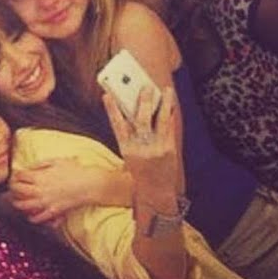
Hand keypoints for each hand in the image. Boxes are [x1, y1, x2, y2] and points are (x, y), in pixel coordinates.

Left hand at [10, 158, 102, 223]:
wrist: (89, 184)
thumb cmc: (75, 170)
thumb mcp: (57, 161)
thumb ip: (41, 164)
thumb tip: (30, 167)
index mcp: (40, 177)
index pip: (19, 176)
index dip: (15, 175)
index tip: (15, 176)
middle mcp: (39, 190)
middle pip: (18, 190)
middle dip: (13, 189)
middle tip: (13, 188)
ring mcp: (45, 202)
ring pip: (24, 206)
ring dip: (18, 204)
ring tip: (17, 202)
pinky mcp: (53, 211)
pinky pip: (38, 218)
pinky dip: (32, 217)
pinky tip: (30, 216)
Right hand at [102, 87, 182, 211]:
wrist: (155, 192)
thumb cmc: (141, 172)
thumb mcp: (130, 156)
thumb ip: (130, 137)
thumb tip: (134, 113)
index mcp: (126, 149)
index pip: (117, 125)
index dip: (112, 109)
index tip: (107, 95)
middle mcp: (140, 148)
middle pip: (140, 119)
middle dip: (142, 101)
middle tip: (145, 86)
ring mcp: (155, 148)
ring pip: (159, 120)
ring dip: (162, 103)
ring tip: (164, 90)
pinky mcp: (168, 149)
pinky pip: (170, 127)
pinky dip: (170, 115)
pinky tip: (171, 105)